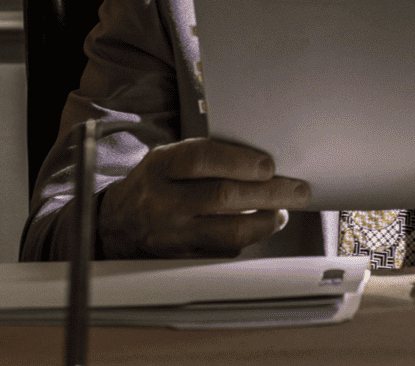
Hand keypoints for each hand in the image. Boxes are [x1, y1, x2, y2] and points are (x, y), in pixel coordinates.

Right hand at [97, 137, 310, 258]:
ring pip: (229, 231)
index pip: (200, 160)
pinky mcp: (184, 258)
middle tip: (297, 189)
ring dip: (266, 220)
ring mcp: (174, 234)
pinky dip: (250, 237)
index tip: (269, 164)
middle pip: (222, 197)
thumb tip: (257, 158)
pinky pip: (225, 250)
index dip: (238, 161)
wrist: (117, 226)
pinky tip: (263, 225)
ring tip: (283, 210)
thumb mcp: (165, 158)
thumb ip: (202, 156)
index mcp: (160, 167)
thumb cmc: (154, 184)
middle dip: (268, 192)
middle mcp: (164, 201)